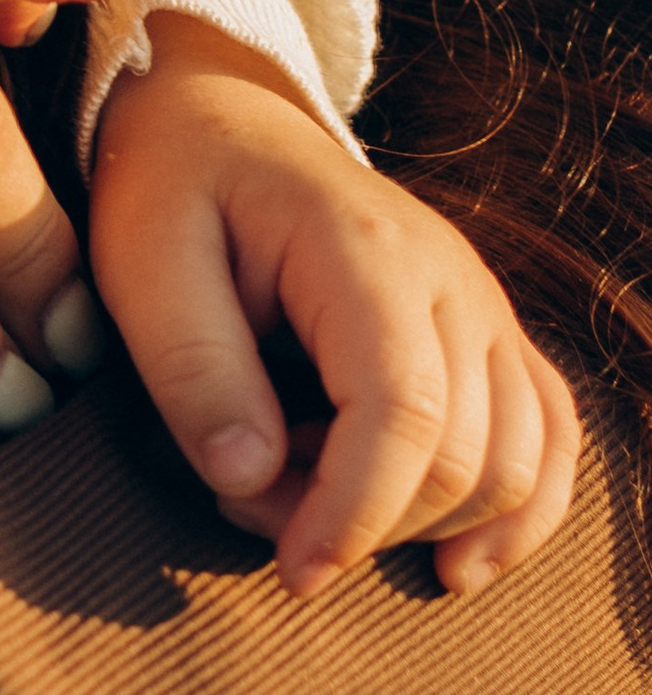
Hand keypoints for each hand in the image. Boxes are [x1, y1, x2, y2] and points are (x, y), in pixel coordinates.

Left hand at [90, 16, 579, 595]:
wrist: (222, 123)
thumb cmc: (175, 190)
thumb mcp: (142, 261)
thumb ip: (191, 369)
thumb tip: (250, 482)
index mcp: (363, 245)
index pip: (403, 409)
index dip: (356, 511)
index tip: (292, 571)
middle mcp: (450, 274)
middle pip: (463, 454)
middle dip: (364, 520)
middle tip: (251, 505)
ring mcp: (484, 303)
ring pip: (515, 465)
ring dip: (421, 522)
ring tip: (312, 498)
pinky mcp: (491, 333)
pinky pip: (552, 438)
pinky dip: (516, 514)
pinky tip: (454, 561)